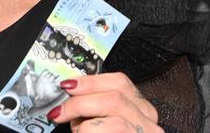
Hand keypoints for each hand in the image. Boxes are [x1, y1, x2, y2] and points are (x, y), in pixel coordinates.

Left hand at [47, 72, 162, 131]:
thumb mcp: (101, 124)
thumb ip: (94, 108)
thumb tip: (69, 92)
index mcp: (142, 112)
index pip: (120, 82)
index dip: (90, 81)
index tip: (67, 85)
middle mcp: (150, 125)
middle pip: (115, 96)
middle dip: (80, 101)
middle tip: (59, 112)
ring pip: (114, 114)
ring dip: (85, 122)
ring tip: (76, 132)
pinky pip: (107, 131)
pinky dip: (88, 132)